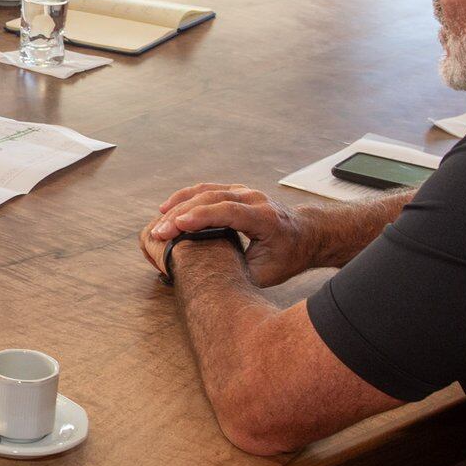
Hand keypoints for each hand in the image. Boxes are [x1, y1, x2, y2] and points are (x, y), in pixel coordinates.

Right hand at [141, 183, 314, 286]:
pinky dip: (186, 198)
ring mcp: (245, 191)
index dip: (201, 217)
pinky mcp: (236, 191)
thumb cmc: (287, 257)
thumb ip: (238, 271)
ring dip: (179, 204)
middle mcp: (255, 199)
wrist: (307, 235)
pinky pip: (207, 190)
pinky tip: (169, 208)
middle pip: (211, 198)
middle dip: (181, 214)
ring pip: (206, 191)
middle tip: (159, 232)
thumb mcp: (266, 273)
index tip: (177, 226)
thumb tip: (205, 276)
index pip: (228, 211)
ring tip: (159, 221)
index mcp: (265, 218)